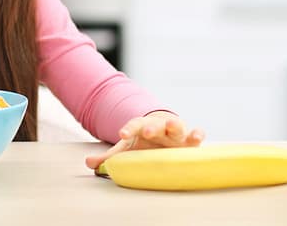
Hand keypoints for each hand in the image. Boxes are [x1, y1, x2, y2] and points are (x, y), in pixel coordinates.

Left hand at [84, 111, 204, 168]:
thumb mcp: (126, 150)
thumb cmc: (142, 145)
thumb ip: (108, 157)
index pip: (134, 124)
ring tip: (173, 127)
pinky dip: (197, 134)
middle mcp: (158, 127)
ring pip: (176, 125)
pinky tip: (197, 136)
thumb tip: (89, 162)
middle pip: (155, 124)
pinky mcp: (189, 141)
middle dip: (151, 126)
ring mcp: (175, 132)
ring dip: (174, 126)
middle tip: (147, 131)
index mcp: (142, 127)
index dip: (128, 128)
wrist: (162, 135)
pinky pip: (195, 136)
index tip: (122, 133)